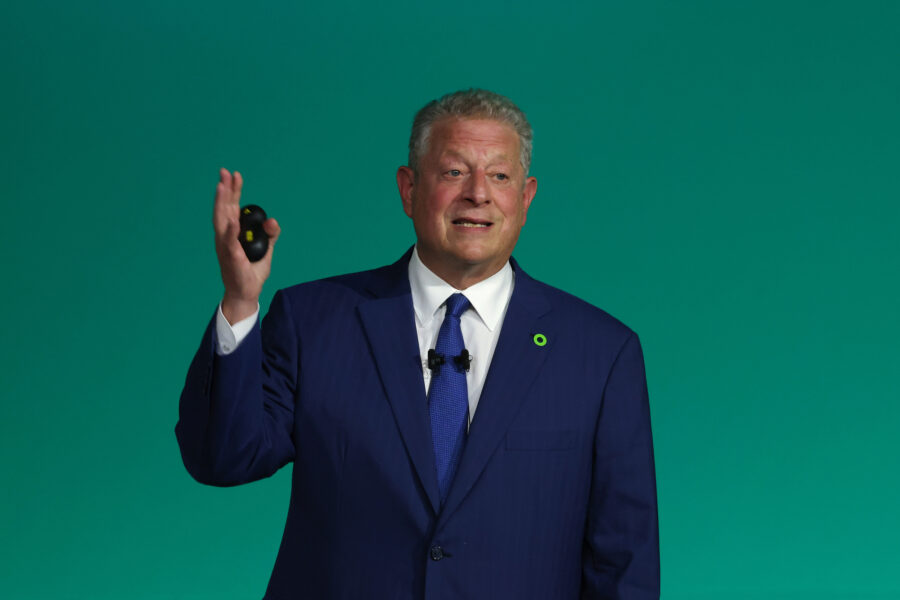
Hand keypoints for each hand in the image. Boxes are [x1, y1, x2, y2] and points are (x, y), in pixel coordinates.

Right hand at [213, 168, 280, 323]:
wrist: (246, 293)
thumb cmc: (251, 270)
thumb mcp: (266, 249)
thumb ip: (270, 234)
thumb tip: (273, 221)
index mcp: (232, 232)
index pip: (231, 207)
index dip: (232, 191)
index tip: (235, 175)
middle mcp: (225, 237)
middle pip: (223, 209)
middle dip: (224, 190)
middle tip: (225, 172)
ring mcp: (226, 247)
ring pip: (222, 221)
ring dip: (221, 204)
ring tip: (222, 187)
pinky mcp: (232, 259)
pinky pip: (230, 244)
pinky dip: (231, 233)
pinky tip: (233, 222)